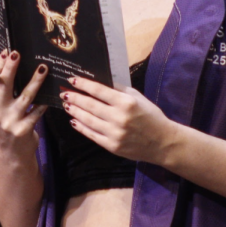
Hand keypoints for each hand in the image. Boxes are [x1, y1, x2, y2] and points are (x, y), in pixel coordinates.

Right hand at [0, 50, 49, 156]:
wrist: (11, 154)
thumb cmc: (5, 125)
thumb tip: (8, 64)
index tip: (5, 52)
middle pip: (4, 84)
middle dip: (10, 67)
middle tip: (17, 53)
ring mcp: (10, 121)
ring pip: (25, 96)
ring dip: (35, 81)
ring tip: (43, 68)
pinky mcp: (24, 129)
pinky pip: (37, 111)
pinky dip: (44, 102)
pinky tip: (51, 94)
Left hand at [61, 76, 175, 163]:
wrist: (162, 142)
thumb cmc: (151, 116)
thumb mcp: (138, 97)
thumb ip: (119, 90)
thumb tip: (99, 81)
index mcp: (126, 102)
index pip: (99, 90)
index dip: (83, 85)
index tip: (72, 80)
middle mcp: (119, 117)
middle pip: (90, 105)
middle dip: (74, 98)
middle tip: (63, 93)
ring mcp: (114, 133)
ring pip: (87, 120)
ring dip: (75, 111)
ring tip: (67, 105)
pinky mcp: (112, 146)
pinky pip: (91, 134)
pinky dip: (81, 127)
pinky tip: (74, 121)